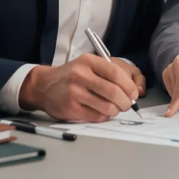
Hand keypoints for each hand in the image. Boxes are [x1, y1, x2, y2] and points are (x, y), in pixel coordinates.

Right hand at [18, 54, 139, 121]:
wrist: (44, 86)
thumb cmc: (71, 76)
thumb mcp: (87, 65)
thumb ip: (107, 74)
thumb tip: (131, 91)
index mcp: (88, 62)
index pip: (116, 73)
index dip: (129, 86)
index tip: (134, 93)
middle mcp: (80, 75)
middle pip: (113, 92)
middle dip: (126, 102)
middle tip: (127, 105)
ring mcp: (75, 93)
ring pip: (107, 107)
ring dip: (116, 111)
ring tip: (114, 109)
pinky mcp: (71, 108)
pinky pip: (97, 116)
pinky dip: (104, 116)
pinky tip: (100, 112)